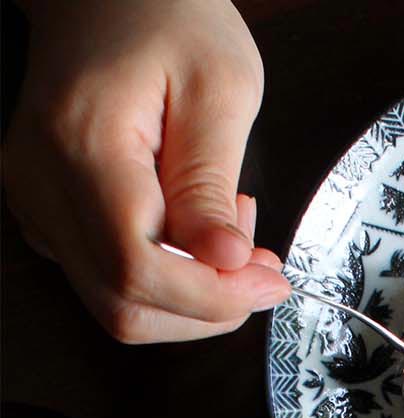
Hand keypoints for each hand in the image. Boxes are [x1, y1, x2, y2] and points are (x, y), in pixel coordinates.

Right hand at [4, 0, 289, 342]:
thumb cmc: (164, 14)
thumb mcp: (220, 87)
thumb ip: (213, 184)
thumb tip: (224, 263)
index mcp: (83, 148)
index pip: (136, 271)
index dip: (211, 297)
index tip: (268, 282)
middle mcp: (43, 183)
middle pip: (123, 306)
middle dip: (205, 306)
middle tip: (257, 265)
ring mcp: (37, 200)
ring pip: (116, 303)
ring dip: (188, 295)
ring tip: (227, 235)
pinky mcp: (47, 210)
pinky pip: (106, 276)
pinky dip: (163, 277)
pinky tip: (192, 228)